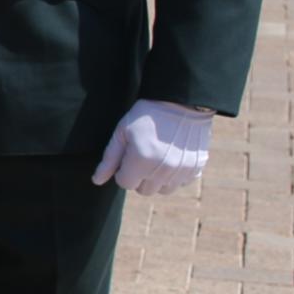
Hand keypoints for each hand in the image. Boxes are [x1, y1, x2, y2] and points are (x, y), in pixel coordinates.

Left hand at [93, 99, 212, 194]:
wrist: (181, 102)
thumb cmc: (147, 115)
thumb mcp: (122, 132)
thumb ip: (109, 159)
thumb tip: (97, 181)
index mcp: (141, 161)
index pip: (125, 184)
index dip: (123, 171)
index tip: (128, 157)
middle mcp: (162, 170)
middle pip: (144, 190)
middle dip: (139, 177)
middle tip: (142, 157)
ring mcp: (181, 171)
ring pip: (163, 190)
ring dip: (157, 180)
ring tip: (157, 158)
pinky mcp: (196, 168)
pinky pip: (181, 183)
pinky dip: (175, 176)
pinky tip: (172, 158)